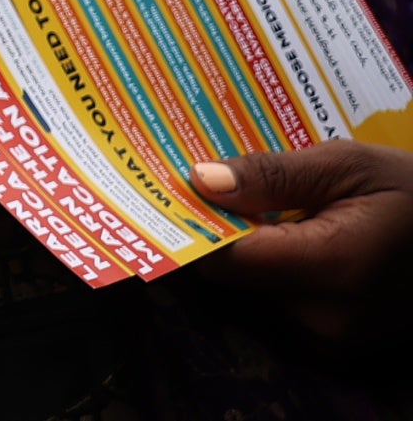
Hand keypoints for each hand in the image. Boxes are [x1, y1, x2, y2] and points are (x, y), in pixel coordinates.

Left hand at [191, 143, 412, 349]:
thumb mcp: (348, 166)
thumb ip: (272, 176)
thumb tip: (201, 180)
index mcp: (328, 268)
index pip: (223, 260)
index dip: (192, 225)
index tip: (170, 192)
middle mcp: (323, 318)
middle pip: (230, 281)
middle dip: (216, 236)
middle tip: (210, 191)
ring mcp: (332, 341)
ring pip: (248, 298)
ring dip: (245, 260)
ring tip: (254, 214)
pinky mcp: (338, 349)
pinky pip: (276, 312)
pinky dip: (270, 280)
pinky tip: (282, 243)